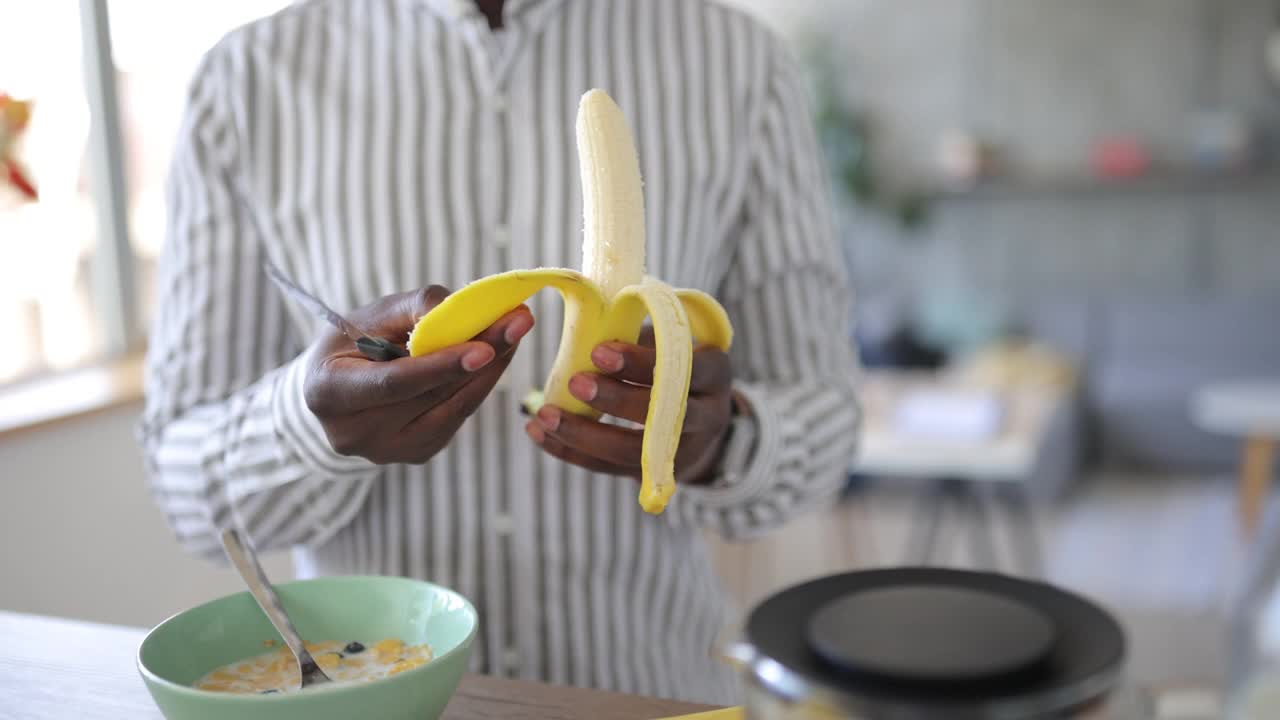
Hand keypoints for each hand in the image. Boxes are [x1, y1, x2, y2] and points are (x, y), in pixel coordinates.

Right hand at [304, 286, 532, 463]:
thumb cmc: (351, 340)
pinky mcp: (415, 454)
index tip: (485, 349)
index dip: (441, 367)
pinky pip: (456, 417)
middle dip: (482, 357)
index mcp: (329, 393)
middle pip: (431, 396)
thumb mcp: (371, 314)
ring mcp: (386, 451)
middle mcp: (354, 434)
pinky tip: (496, 356)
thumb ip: (416, 308)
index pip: (394, 383)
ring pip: (452, 410)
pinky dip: (478, 386)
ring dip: (491, 371)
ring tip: (516, 332)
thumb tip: (468, 312)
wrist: (335, 384)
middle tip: (518, 323)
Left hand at [525, 329, 733, 484]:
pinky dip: (572, 452)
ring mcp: (685, 450)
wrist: (700, 412)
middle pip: (663, 415)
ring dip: (585, 435)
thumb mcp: (671, 339)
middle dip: (614, 401)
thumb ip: (639, 334)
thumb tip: (590, 323)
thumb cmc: (673, 360)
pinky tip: (540, 434)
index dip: (640, 362)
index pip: (684, 368)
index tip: (598, 351)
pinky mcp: (658, 474)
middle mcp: (709, 416)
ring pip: (634, 452)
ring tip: (544, 414)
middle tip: (574, 382)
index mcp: (716, 372)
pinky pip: (611, 468)